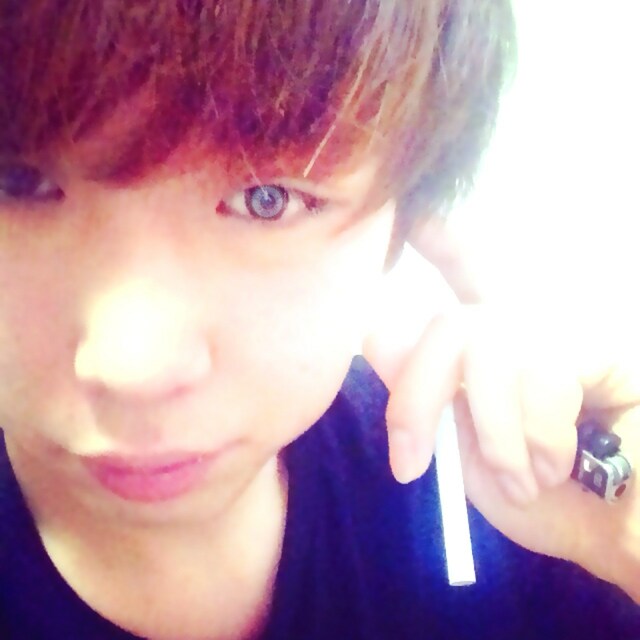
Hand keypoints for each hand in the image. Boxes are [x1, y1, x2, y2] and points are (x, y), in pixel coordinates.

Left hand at [364, 218, 639, 601]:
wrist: (617, 527)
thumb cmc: (540, 495)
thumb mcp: (461, 450)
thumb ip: (424, 394)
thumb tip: (375, 332)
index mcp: (482, 343)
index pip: (460, 266)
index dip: (440, 236)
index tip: (416, 213)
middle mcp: (518, 321)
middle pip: (447, 327)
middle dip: (415, 401)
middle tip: (409, 468)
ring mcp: (556, 327)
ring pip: (487, 352)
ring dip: (495, 437)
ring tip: (520, 481)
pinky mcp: (594, 341)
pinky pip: (541, 374)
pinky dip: (538, 436)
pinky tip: (557, 464)